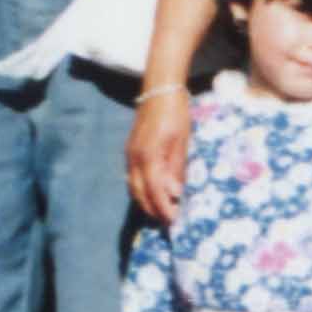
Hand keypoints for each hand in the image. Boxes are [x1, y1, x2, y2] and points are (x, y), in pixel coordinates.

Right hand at [125, 86, 192, 225]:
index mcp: (148, 155)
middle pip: (139, 192)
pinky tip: (153, 192)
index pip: (153, 190)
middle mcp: (134, 158)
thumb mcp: (182, 141)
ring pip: (133, 186)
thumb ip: (176, 168)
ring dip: (145, 201)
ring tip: (161, 211)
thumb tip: (175, 193)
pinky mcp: (131, 150)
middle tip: (167, 221)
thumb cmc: (175, 113)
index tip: (172, 220)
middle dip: (152, 209)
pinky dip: (141, 189)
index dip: (162, 207)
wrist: (159, 90)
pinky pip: (133, 177)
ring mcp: (130, 154)